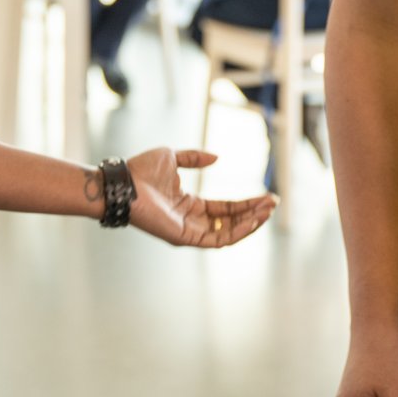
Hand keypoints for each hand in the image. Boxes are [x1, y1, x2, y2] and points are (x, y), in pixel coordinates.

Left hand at [126, 148, 275, 245]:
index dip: (246, 203)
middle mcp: (191, 220)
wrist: (124, 182)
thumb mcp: (173, 157)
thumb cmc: (141, 170)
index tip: (266, 196)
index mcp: (189, 204)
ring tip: (268, 212)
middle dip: (253, 214)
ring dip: (250, 223)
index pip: (225, 208)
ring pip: (227, 233)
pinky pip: (217, 239)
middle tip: (273, 204)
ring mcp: (188, 231)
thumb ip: (194, 158)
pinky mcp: (184, 237)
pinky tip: (252, 220)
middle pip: (230, 221)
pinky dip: (236, 232)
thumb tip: (217, 157)